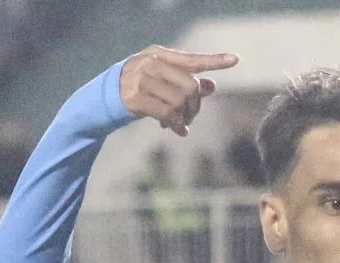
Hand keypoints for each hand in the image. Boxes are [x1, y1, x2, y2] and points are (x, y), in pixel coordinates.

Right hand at [120, 45, 238, 136]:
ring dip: (184, 118)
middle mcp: (151, 63)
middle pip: (191, 86)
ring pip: (180, 101)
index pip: (192, 59)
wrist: (103, 98)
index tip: (235, 60)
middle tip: (190, 117)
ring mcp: (141, 79)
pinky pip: (167, 113)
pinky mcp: (135, 98)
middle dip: (195, 106)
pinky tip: (176, 130)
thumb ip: (185, 82)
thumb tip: (212, 86)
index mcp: (159, 55)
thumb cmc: (138, 89)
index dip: (214, 60)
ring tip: (179, 124)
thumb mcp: (161, 82)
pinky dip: (176, 124)